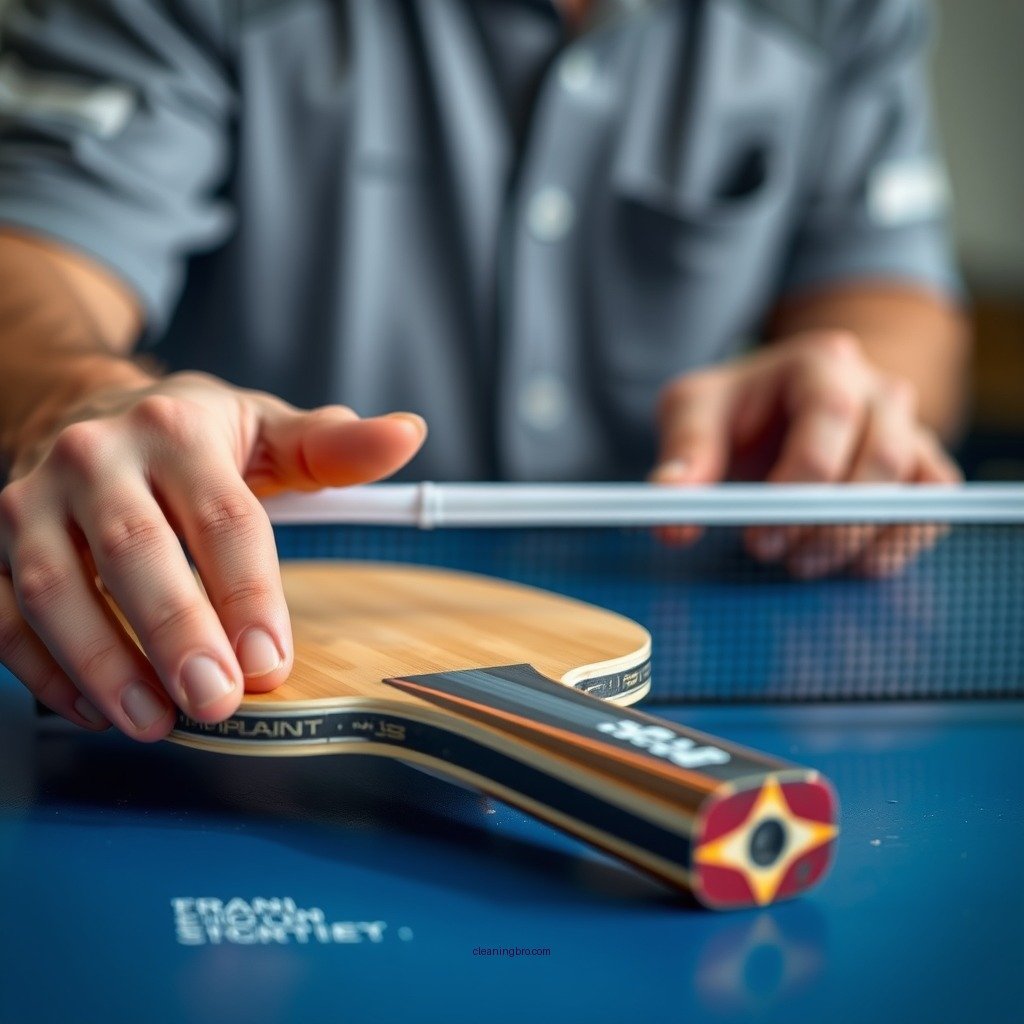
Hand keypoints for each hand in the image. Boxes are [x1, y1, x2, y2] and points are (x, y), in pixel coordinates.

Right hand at [0, 370, 426, 738]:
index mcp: (177, 430)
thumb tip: (406, 435)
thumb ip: (333, 447)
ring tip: (153, 721)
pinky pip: (7, 614)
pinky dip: (44, 670)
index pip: (223, 518)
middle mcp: (97, 458)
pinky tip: (94, 709)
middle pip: (136, 551)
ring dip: (103, 664)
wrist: (84, 410)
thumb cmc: (189, 435)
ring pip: (56, 589)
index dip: (249, 593)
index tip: (272, 658)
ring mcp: (34, 502)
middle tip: (216, 701)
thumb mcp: (267, 429)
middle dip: (177, 634)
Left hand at [650, 330, 961, 576]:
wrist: (775, 405)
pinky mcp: (922, 466)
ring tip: (803, 565)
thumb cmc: (733, 408)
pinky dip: (898, 544)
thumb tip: (672, 523)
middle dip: (825, 522)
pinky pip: (934, 506)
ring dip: (860, 540)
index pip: (829, 417)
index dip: (797, 485)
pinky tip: (850, 565)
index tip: (756, 533)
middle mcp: (877, 388)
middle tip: (772, 555)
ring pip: (912, 487)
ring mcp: (908, 427)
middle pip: (879, 458)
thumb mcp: (693, 412)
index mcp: (821, 361)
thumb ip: (683, 458)